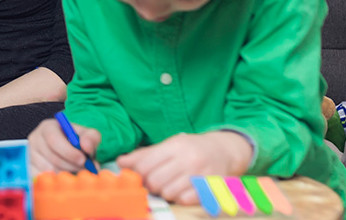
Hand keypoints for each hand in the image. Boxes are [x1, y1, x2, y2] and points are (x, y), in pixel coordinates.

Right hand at [28, 118, 100, 175]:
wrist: (65, 149)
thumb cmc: (75, 141)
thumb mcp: (86, 135)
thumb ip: (91, 138)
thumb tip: (87, 147)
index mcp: (47, 128)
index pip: (54, 140)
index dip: (69, 152)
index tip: (83, 159)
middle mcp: (35, 140)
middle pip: (53, 158)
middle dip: (72, 166)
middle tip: (86, 169)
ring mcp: (30, 155)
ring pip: (49, 170)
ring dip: (67, 173)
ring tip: (76, 171)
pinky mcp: (29, 169)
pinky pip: (44, 179)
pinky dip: (57, 180)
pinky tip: (65, 177)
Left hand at [116, 131, 252, 203]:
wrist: (224, 150)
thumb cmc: (190, 148)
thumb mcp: (168, 145)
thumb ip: (144, 155)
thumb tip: (121, 163)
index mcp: (174, 146)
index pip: (144, 165)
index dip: (137, 174)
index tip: (139, 175)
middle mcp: (188, 159)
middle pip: (154, 181)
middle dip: (150, 185)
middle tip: (153, 183)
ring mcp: (200, 174)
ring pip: (168, 193)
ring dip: (164, 193)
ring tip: (168, 186)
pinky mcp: (210, 188)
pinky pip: (185, 200)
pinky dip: (179, 198)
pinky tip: (181, 191)